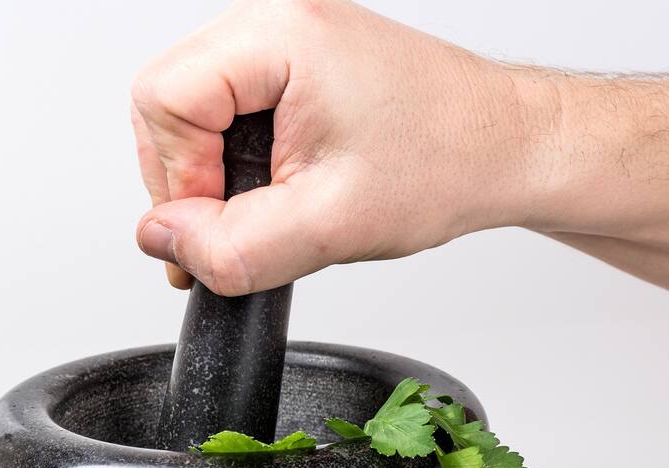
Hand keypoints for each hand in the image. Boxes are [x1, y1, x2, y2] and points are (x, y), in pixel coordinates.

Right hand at [129, 0, 556, 293]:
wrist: (506, 148)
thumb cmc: (448, 163)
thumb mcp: (331, 226)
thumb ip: (233, 245)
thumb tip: (163, 240)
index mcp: (282, 35)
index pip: (163, 100)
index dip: (179, 178)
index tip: (218, 226)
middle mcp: (277, 19)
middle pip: (166, 99)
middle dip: (187, 178)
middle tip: (235, 224)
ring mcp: (283, 36)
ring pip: (190, 108)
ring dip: (210, 173)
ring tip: (266, 208)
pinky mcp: (293, 61)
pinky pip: (224, 108)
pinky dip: (233, 161)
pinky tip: (273, 191)